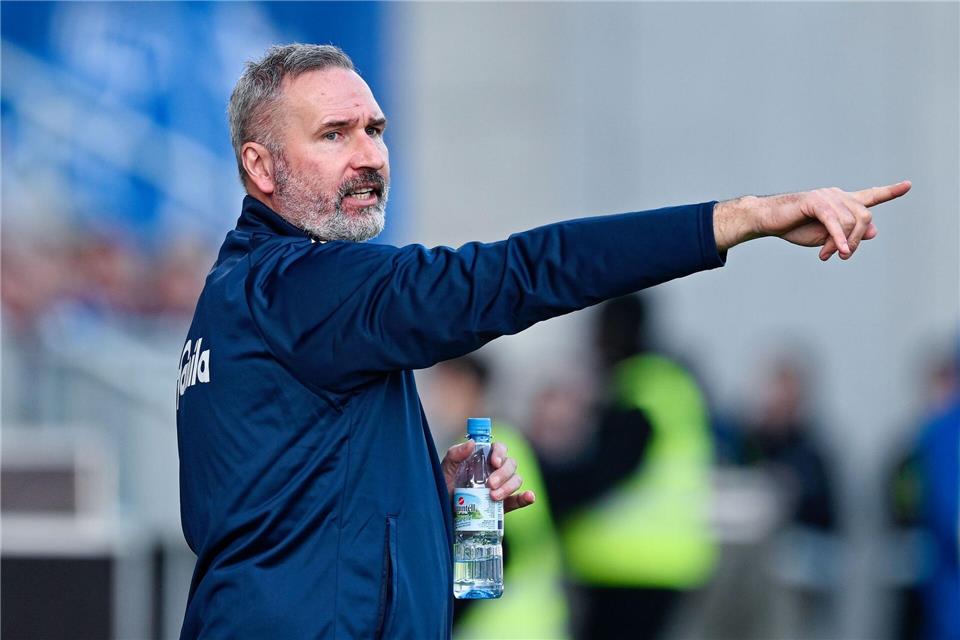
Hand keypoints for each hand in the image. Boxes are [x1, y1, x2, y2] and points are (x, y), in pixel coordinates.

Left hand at [441, 440, 535, 512]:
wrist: (442, 515)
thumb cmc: (442, 488)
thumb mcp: (445, 470)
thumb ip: (454, 455)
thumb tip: (472, 443)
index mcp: (482, 459)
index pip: (499, 449)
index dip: (500, 452)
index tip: (494, 462)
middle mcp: (494, 471)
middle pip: (510, 464)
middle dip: (503, 474)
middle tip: (490, 484)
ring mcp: (500, 488)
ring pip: (516, 480)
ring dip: (509, 487)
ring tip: (494, 497)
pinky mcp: (503, 506)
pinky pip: (518, 500)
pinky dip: (526, 498)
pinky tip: (529, 497)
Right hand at [713, 181, 910, 259]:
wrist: (767, 220)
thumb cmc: (793, 227)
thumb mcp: (826, 236)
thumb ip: (850, 233)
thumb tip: (874, 231)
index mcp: (841, 202)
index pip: (870, 196)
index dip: (890, 191)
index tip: (908, 185)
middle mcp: (838, 195)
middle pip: (864, 218)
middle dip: (856, 241)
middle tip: (840, 255)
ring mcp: (827, 196)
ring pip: (851, 222)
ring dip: (842, 244)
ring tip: (827, 255)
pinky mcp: (815, 202)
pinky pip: (834, 222)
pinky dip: (838, 238)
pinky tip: (837, 251)